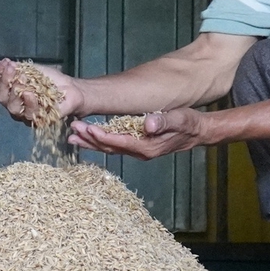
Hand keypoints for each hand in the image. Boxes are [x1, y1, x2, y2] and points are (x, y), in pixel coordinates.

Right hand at [0, 59, 84, 124]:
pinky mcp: (41, 120)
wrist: (71, 88)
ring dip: (14, 92)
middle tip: (11, 68)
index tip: (6, 62)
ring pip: (13, 108)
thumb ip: (11, 68)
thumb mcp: (29, 69)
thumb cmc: (50, 80)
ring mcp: (28, 115)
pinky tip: (30, 93)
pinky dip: (29, 103)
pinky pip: (31, 115)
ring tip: (22, 79)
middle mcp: (16, 107)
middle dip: (4, 81)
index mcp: (11, 95)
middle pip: (2, 98)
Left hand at [68, 109, 208, 159]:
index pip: (119, 143)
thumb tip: (148, 124)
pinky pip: (114, 145)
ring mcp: (137, 150)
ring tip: (72, 136)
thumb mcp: (180, 119)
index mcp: (146, 147)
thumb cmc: (189, 123)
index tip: (87, 128)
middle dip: (90, 140)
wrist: (197, 131)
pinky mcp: (137, 146)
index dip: (102, 136)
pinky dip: (100, 140)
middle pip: (109, 148)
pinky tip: (88, 135)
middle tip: (72, 131)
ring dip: (91, 142)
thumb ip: (163, 121)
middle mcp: (139, 152)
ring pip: (109, 148)